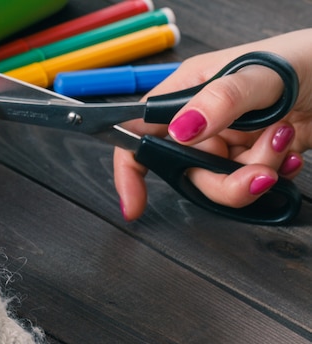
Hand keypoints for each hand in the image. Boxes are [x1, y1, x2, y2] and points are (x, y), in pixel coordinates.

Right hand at [114, 29, 311, 220]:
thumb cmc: (306, 57)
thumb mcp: (260, 74)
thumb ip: (220, 101)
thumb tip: (181, 130)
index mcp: (189, 91)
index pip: (142, 132)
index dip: (131, 169)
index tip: (135, 203)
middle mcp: (204, 118)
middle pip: (186, 170)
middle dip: (221, 181)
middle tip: (254, 175)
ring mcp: (229, 138)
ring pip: (221, 181)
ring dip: (255, 172)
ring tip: (282, 144)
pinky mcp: (255, 153)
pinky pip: (249, 180)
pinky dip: (274, 173)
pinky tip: (290, 153)